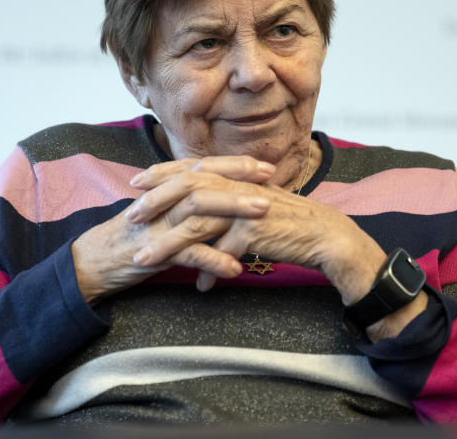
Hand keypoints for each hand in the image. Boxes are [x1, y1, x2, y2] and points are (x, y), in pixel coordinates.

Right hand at [70, 156, 274, 302]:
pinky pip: (186, 253)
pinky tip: (235, 269)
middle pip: (205, 180)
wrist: (93, 262)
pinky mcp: (152, 251)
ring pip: (199, 210)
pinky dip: (212, 260)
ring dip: (234, 211)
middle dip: (240, 179)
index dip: (235, 164)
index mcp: (168, 190)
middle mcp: (164, 200)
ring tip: (265, 215)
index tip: (266, 166)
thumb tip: (222, 199)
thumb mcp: (163, 215)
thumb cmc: (134, 238)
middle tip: (272, 180)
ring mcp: (158, 224)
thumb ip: (188, 205)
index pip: (204, 167)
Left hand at [127, 155, 387, 301]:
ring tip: (143, 259)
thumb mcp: (252, 210)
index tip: (135, 182)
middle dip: (154, 201)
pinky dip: (209, 270)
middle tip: (130, 216)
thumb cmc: (289, 224)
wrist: (326, 235)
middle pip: (187, 187)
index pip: (191, 168)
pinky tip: (199, 287)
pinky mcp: (256, 231)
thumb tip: (201, 225)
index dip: (161, 173)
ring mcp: (246, 208)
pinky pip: (224, 253)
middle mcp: (238, 187)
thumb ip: (226, 212)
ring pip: (197, 222)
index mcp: (235, 178)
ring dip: (167, 243)